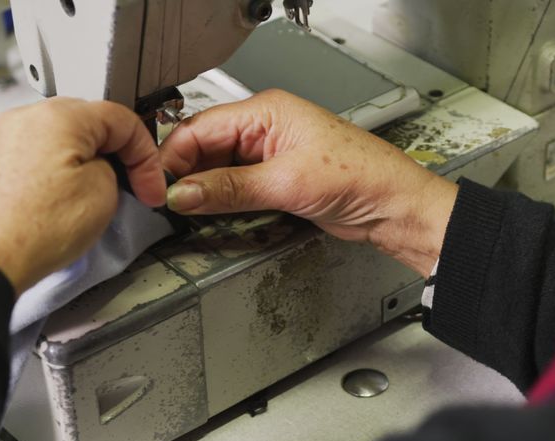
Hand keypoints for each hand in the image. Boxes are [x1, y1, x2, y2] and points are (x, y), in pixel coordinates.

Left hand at [0, 98, 165, 294]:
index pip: (120, 120)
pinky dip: (38, 179)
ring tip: (76, 206)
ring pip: (48, 143)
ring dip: (71, 167)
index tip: (149, 185)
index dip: (145, 156)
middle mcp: (19, 119)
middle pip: (83, 127)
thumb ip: (111, 168)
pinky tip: (43, 208)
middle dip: (109, 157)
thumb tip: (99, 168)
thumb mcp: (103, 195)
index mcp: (57, 118)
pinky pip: (19, 162)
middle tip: (123, 191)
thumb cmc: (32, 231)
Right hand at [159, 89, 457, 275]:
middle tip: (170, 204)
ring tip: (192, 213)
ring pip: (220, 170)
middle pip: (206, 149)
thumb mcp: (286, 182)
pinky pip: (239, 188)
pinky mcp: (280, 181)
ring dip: (206, 191)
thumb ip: (230, 189)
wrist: (395, 206)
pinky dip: (225, 202)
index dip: (175, 157)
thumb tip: (186, 192)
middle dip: (188, 176)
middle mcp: (267, 128)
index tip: (159, 186)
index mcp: (268, 110)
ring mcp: (272, 155)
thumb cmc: (362, 176)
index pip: (201, 127)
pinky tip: (217, 215)